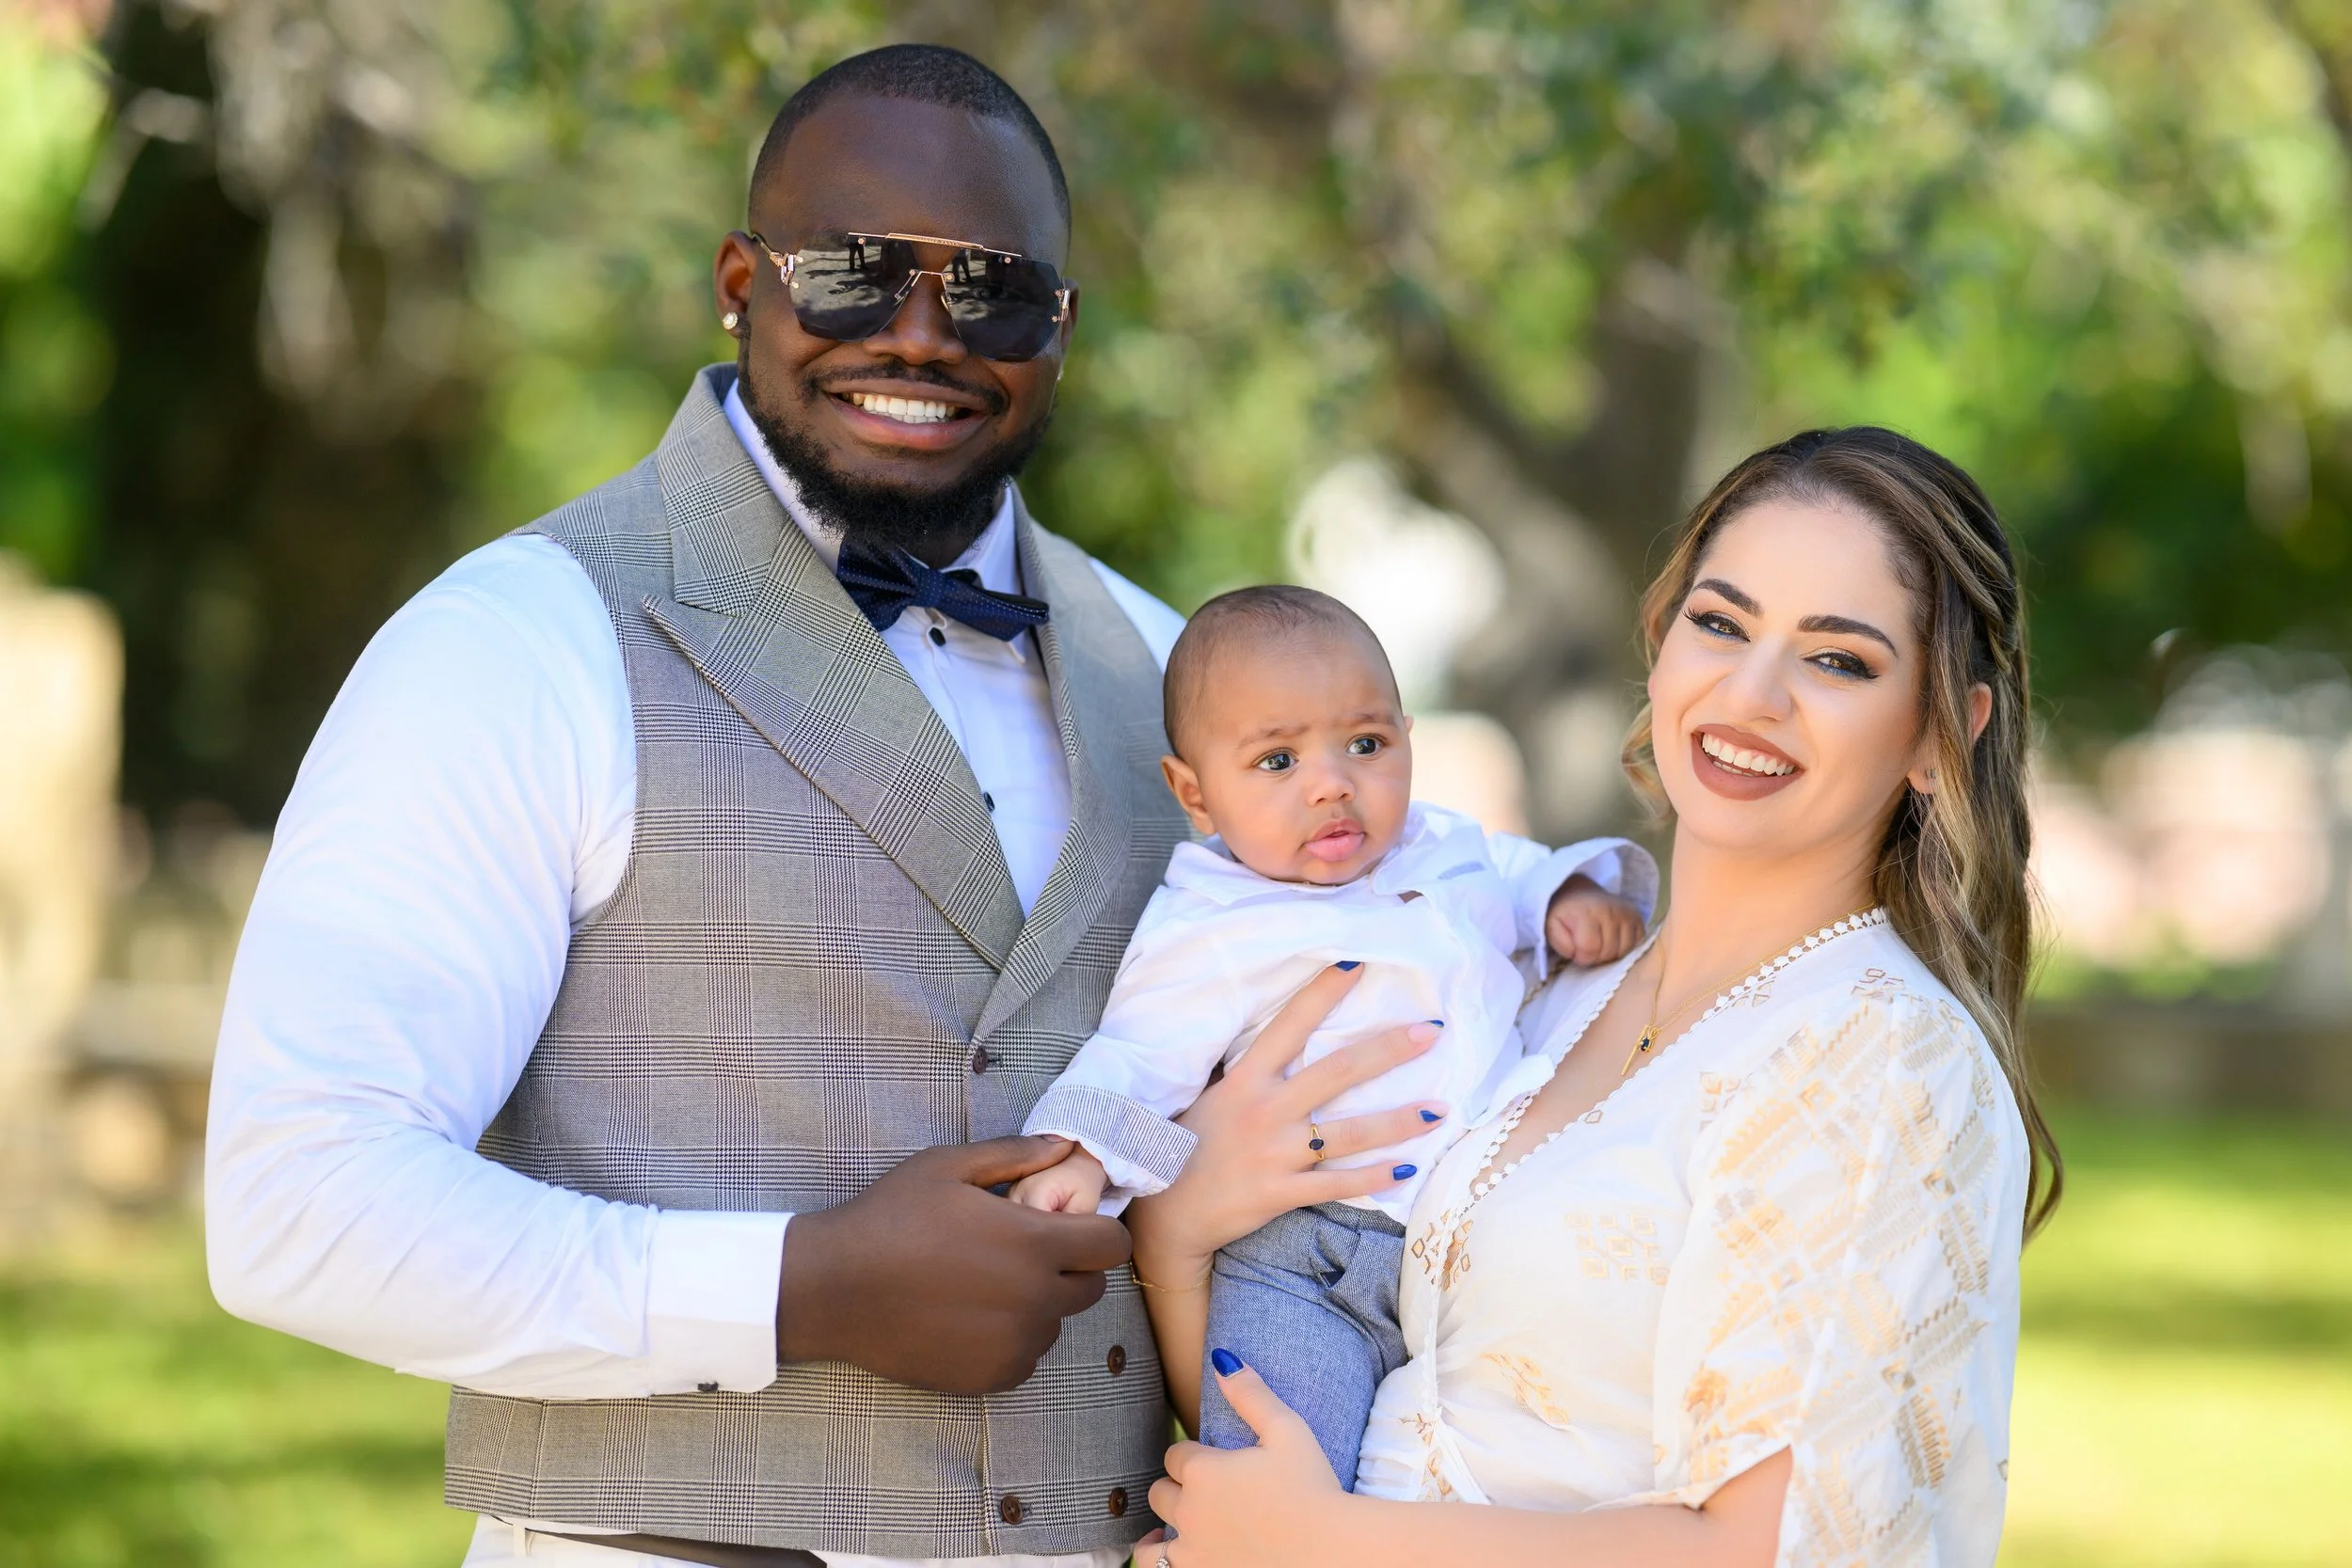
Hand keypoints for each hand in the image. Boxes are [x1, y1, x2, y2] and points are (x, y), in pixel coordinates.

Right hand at [776, 1135, 1130, 1393]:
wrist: (833, 1290)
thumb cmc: (890, 1217)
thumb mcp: (949, 1167)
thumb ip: (1017, 1155)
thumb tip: (1067, 1145)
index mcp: (1034, 1245)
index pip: (1113, 1246)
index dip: (1097, 1231)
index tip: (1067, 1225)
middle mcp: (1036, 1301)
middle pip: (1090, 1288)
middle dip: (1069, 1267)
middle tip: (1019, 1252)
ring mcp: (1015, 1345)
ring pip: (1056, 1324)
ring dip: (1037, 1305)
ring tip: (983, 1284)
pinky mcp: (992, 1377)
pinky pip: (1026, 1357)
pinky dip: (1010, 1339)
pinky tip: (967, 1316)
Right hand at [1128, 963, 1444, 1283]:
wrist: (1167, 1213)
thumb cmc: (1188, 1146)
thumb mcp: (1214, 1097)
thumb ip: (1253, 1074)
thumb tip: (1291, 1042)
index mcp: (1244, 1080)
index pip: (1289, 1026)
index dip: (1323, 993)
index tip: (1358, 963)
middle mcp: (1264, 1111)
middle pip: (1336, 1072)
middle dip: (1388, 1050)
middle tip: (1430, 1031)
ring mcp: (1274, 1154)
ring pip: (1349, 1133)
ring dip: (1399, 1121)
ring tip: (1440, 1109)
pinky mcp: (1280, 1192)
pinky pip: (1338, 1184)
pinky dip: (1374, 1176)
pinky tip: (1408, 1168)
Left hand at [1147, 1349, 1349, 1565]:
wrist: (1332, 1552)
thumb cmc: (1314, 1488)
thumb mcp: (1287, 1430)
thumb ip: (1250, 1394)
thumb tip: (1221, 1359)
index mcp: (1203, 1470)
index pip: (1177, 1455)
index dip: (1194, 1456)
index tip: (1216, 1462)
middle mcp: (1189, 1510)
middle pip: (1161, 1491)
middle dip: (1178, 1487)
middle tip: (1207, 1490)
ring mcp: (1191, 1550)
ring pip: (1154, 1534)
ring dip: (1166, 1525)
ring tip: (1184, 1523)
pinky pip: (1155, 1567)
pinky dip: (1159, 1559)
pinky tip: (1172, 1553)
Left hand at [1545, 874, 1646, 966]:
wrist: (1579, 894)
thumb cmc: (1565, 914)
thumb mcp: (1552, 927)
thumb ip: (1560, 943)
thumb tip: (1578, 954)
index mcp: (1587, 913)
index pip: (1590, 950)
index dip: (1581, 957)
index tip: (1576, 952)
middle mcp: (1611, 910)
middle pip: (1608, 953)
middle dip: (1596, 957)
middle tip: (1587, 948)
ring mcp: (1627, 913)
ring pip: (1624, 952)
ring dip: (1610, 955)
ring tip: (1600, 945)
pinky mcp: (1637, 917)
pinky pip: (1637, 945)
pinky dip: (1624, 949)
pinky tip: (1613, 942)